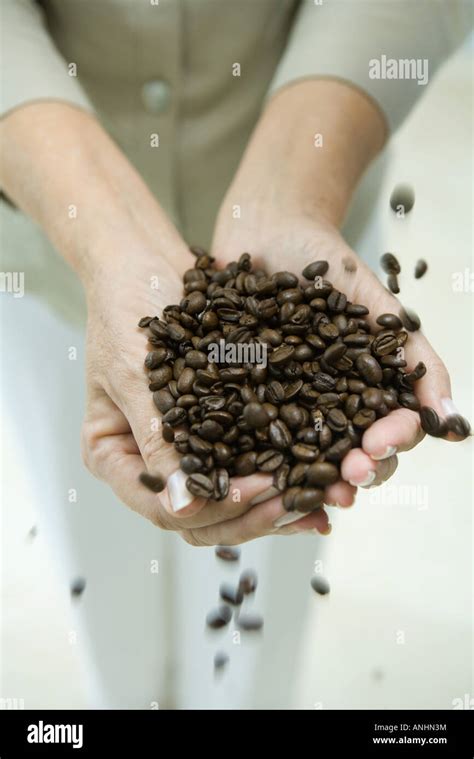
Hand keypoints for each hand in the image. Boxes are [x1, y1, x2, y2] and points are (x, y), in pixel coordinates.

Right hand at [81, 243, 331, 543]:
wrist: (144, 261)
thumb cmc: (124, 311)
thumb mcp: (134, 376)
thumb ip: (156, 440)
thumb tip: (181, 506)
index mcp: (115, 456)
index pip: (163, 509)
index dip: (213, 508)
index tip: (258, 488)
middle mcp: (150, 461)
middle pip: (202, 516)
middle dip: (251, 516)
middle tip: (299, 504)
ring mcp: (184, 448)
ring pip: (230, 500)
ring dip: (274, 505)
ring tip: (321, 505)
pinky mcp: (216, 428)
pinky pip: (248, 462)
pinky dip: (281, 471)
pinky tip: (318, 479)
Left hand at [212, 210, 462, 499]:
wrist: (263, 231)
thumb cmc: (325, 261)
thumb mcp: (376, 302)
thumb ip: (414, 355)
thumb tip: (450, 419)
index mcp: (367, 390)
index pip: (389, 432)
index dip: (389, 444)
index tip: (378, 444)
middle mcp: (329, 407)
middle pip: (351, 455)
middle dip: (355, 472)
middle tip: (348, 477)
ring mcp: (286, 408)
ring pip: (305, 459)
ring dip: (312, 480)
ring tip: (311, 493)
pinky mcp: (243, 403)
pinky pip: (248, 438)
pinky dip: (253, 459)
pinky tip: (253, 474)